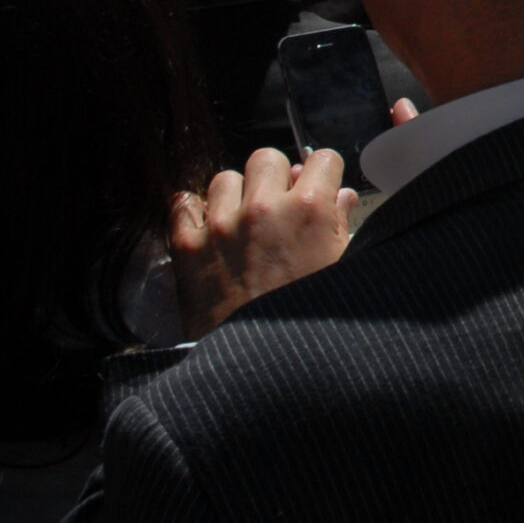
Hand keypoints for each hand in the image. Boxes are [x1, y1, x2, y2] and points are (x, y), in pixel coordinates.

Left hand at [169, 147, 356, 338]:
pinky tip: (207, 226)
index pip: (322, 159)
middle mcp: (264, 208)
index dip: (322, 173)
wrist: (261, 365)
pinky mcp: (188, 246)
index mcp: (310, 210)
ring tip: (241, 220)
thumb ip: (340, 224)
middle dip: (275, 176)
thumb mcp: (341, 269)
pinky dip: (193, 210)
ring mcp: (222, 225)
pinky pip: (182, 203)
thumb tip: (341, 197)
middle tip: (277, 203)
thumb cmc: (309, 319)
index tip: (318, 187)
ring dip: (235, 194)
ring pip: (224, 178)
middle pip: (267, 158)